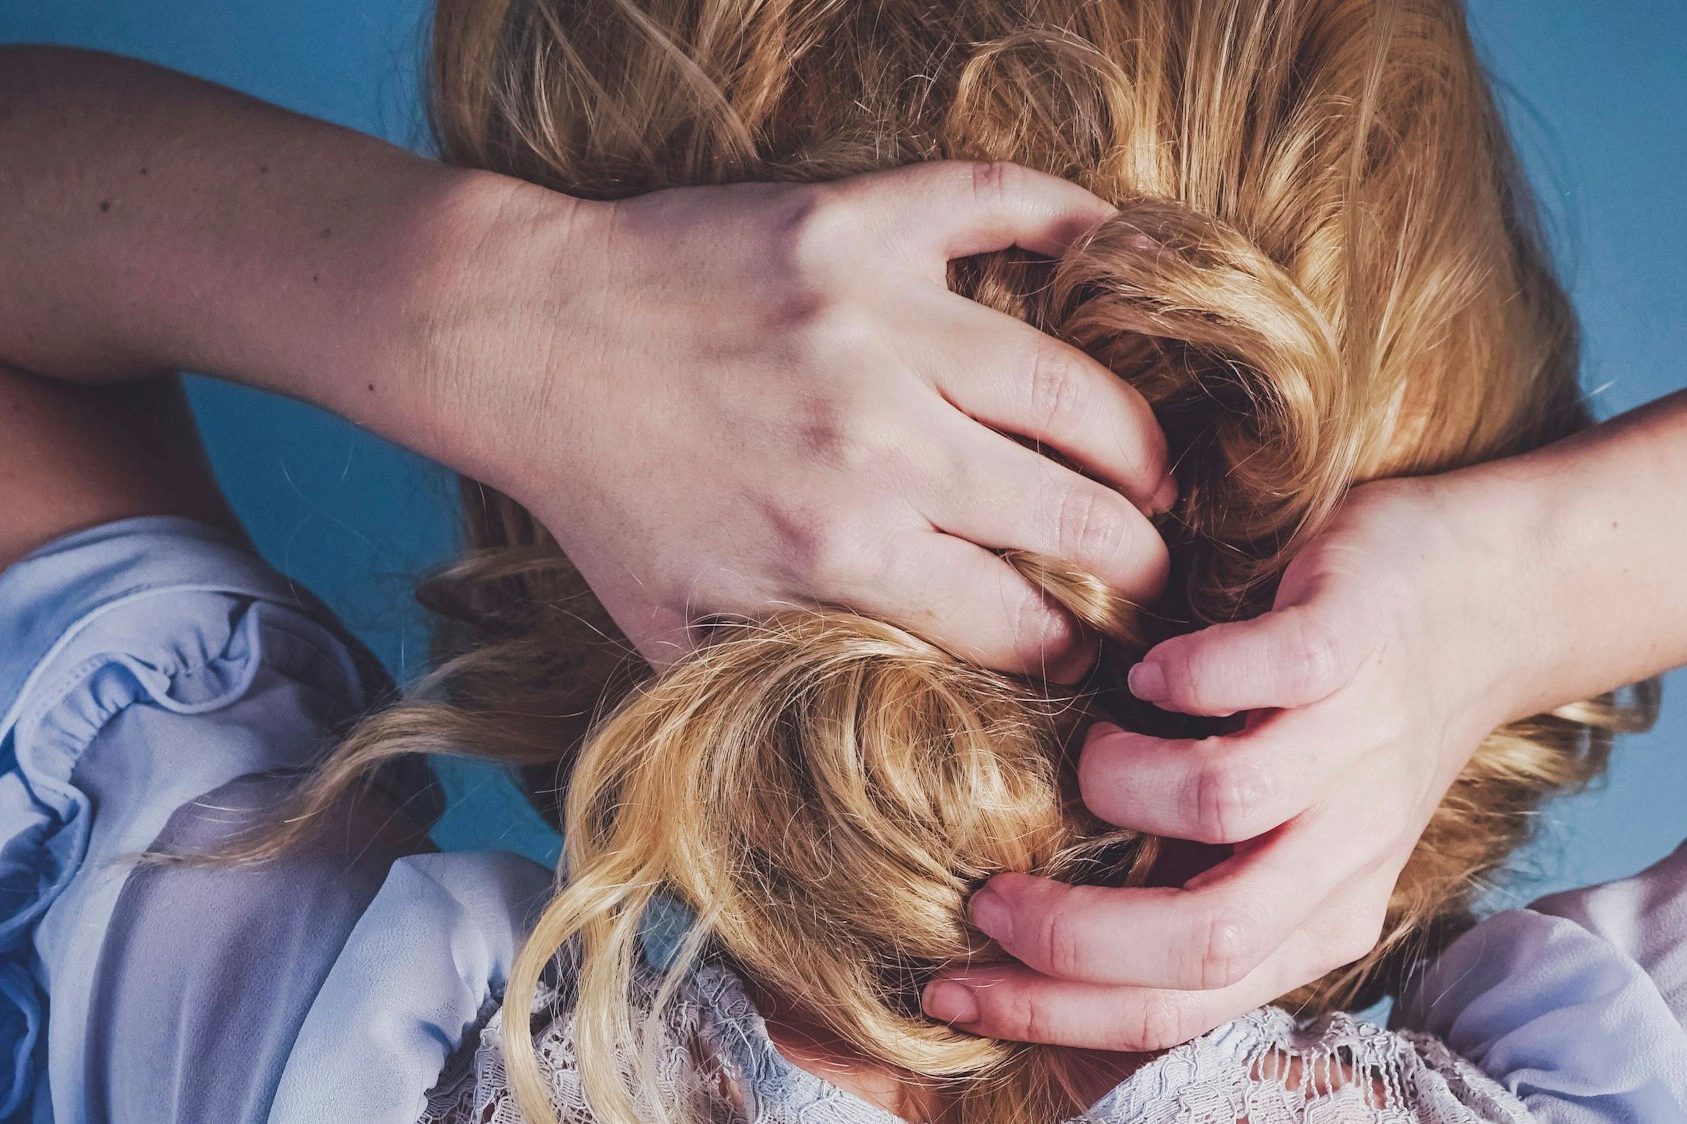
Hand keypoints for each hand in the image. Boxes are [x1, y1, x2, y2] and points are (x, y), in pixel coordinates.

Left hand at [443, 161, 1174, 676]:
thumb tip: (888, 742)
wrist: (526, 343)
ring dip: (1138, 439)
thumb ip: (783, 687)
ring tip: (1159, 467)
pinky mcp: (858, 226)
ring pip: (1071, 387)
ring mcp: (877, 323)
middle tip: (1160, 568)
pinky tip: (1116, 252)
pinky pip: (998, 205)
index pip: (1019, 623)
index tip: (1101, 653)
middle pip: (1074, 518)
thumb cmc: (606, 497)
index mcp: (840, 554)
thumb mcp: (674, 635)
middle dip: (1141, 562)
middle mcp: (877, 443)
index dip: (1077, 652)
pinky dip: (1072, 222)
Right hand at [920, 477, 1548, 1048]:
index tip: (956, 987)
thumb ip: (1197, 888)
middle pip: (1206, 937)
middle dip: (1073, 934)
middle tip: (992, 898)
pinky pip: (1266, 674)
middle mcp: (1344, 849)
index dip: (1053, 1011)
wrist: (1484, 603)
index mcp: (1319, 917)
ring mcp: (1357, 748)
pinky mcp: (1355, 645)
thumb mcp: (1292, 838)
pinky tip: (1151, 672)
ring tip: (1099, 750)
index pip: (1180, 1006)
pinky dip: (1188, 676)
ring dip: (1125, 781)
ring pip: (1225, 803)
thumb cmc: (1354, 725)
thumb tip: (1050, 947)